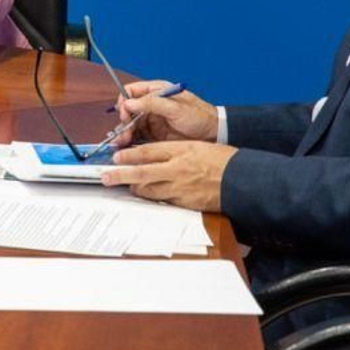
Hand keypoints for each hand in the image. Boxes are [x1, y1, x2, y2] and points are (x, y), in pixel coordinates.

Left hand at [99, 141, 235, 211]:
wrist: (244, 180)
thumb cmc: (224, 161)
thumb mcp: (198, 147)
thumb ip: (176, 151)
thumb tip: (157, 155)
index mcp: (180, 150)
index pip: (147, 152)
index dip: (129, 155)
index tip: (116, 156)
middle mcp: (177, 169)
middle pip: (141, 172)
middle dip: (120, 175)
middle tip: (105, 177)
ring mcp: (181, 188)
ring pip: (149, 189)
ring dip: (135, 188)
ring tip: (127, 187)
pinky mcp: (186, 202)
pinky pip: (164, 201)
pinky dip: (154, 199)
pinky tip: (149, 197)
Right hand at [113, 80, 217, 145]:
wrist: (214, 134)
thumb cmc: (199, 116)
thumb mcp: (176, 108)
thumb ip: (152, 104)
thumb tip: (129, 103)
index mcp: (156, 92)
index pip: (131, 92)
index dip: (124, 101)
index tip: (124, 113)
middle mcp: (151, 105)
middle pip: (128, 110)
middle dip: (123, 121)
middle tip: (123, 132)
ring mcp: (152, 120)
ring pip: (130, 124)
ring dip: (125, 132)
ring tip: (123, 142)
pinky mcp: (153, 135)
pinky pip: (137, 136)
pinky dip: (130, 141)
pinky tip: (127, 147)